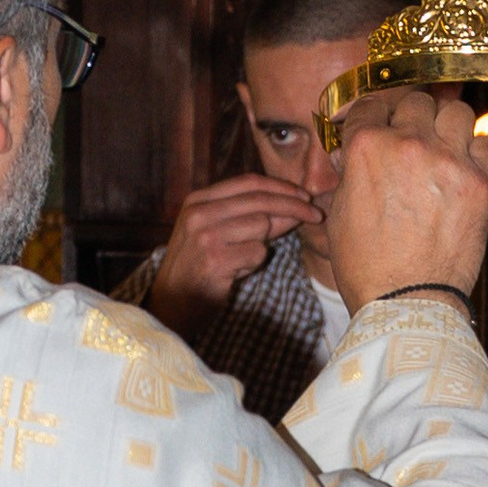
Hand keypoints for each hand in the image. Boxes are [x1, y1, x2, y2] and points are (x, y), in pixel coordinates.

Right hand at [147, 175, 320, 338]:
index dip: (281, 187)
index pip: (249, 182)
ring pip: (261, 226)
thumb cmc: (197, 267)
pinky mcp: (215, 259)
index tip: (304, 196)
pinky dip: (254, 263)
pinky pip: (257, 253)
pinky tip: (236, 272)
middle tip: (317, 215)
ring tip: (244, 259)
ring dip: (264, 244)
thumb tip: (292, 205)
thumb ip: (244, 215)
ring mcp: (206, 235)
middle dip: (294, 206)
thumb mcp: (213, 231)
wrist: (171, 303)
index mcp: (198, 200)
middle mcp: (200, 212)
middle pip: (260, 200)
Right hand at [325, 90, 487, 312]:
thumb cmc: (367, 267)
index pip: (373, 103)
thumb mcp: (339, 214)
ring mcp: (449, 161)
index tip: (381, 124)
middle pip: (417, 100)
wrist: (407, 304)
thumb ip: (350, 173)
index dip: (375, 115)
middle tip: (413, 139)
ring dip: (449, 125)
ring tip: (444, 148)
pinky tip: (467, 165)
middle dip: (412, 117)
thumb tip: (354, 154)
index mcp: (366, 147)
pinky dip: (478, 148)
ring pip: (457, 111)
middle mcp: (409, 144)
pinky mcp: (480, 182)